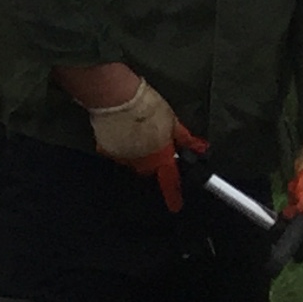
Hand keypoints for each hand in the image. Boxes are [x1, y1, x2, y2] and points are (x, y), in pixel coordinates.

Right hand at [88, 80, 208, 212]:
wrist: (117, 96)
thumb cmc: (145, 105)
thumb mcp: (171, 119)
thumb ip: (183, 137)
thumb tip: (197, 147)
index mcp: (160, 155)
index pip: (170, 179)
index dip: (173, 194)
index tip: (175, 205)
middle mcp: (141, 161)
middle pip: (148, 170)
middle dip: (151, 162)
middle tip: (150, 145)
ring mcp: (121, 156)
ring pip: (131, 162)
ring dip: (134, 153)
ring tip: (133, 134)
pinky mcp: (104, 148)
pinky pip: (114, 152)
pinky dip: (118, 146)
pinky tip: (119, 132)